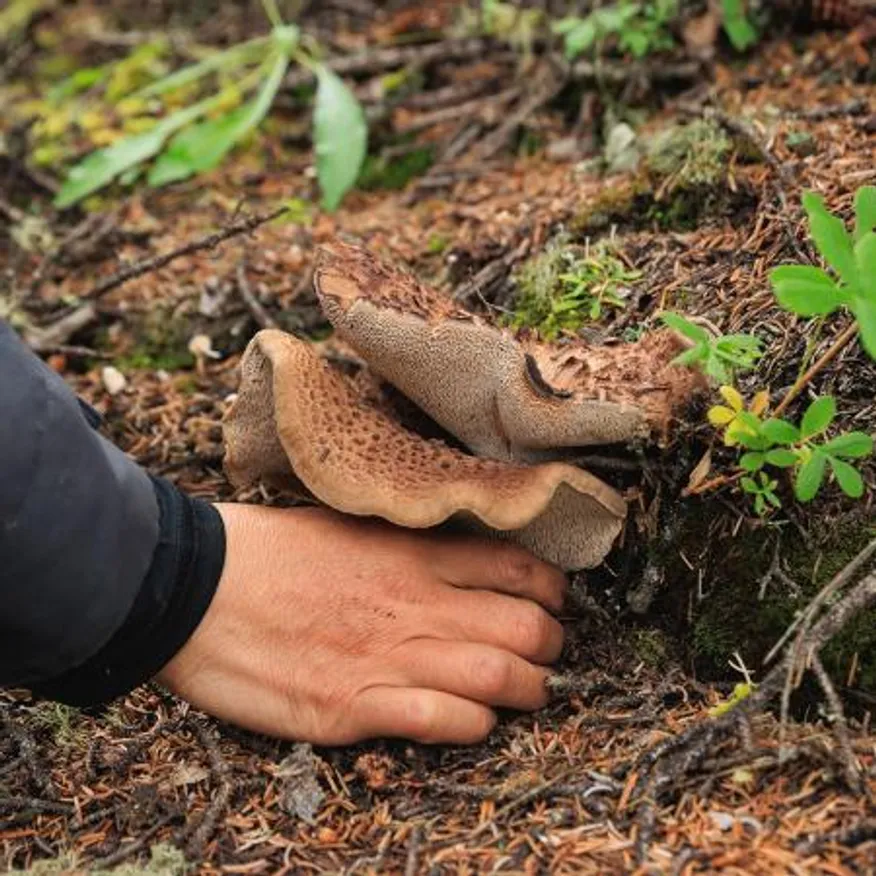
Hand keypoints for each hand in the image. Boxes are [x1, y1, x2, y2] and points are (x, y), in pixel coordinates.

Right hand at [157, 504, 565, 744]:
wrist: (197, 586)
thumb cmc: (271, 552)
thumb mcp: (351, 526)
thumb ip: (409, 546)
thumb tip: (456, 558)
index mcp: (414, 554)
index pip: (518, 568)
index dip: (551, 592)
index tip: (550, 604)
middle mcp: (415, 603)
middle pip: (525, 627)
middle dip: (551, 647)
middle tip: (546, 655)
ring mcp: (388, 655)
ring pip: (500, 677)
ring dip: (529, 691)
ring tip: (527, 693)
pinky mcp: (353, 704)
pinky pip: (444, 721)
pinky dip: (475, 726)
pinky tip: (473, 721)